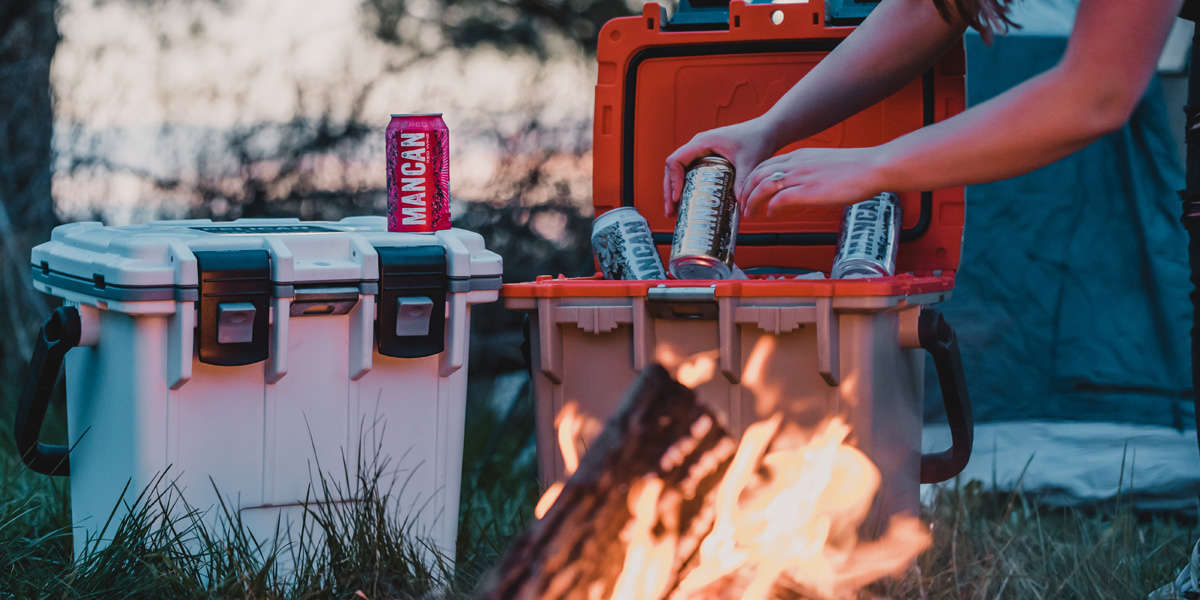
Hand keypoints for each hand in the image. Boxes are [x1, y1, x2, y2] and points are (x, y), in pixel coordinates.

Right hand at [663, 117, 777, 216]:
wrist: (768, 130)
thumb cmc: (758, 139)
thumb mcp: (750, 163)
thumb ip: (742, 183)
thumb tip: (738, 208)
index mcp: (702, 142)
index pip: (675, 161)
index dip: (673, 181)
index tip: (677, 198)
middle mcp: (698, 146)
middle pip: (673, 169)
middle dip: (669, 191)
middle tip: (671, 212)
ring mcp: (701, 151)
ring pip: (679, 172)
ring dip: (675, 191)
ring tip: (675, 212)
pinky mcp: (708, 158)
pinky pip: (690, 173)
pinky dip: (685, 187)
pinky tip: (688, 203)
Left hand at [740, 146, 885, 216]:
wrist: (873, 167)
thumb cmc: (856, 169)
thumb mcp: (825, 164)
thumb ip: (809, 172)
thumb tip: (802, 186)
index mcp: (799, 155)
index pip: (765, 164)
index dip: (753, 179)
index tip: (749, 191)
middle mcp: (796, 163)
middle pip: (758, 174)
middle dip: (746, 191)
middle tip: (744, 205)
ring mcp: (801, 176)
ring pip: (763, 186)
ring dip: (753, 201)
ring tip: (750, 213)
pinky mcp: (809, 191)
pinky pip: (780, 198)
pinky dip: (771, 208)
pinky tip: (770, 214)